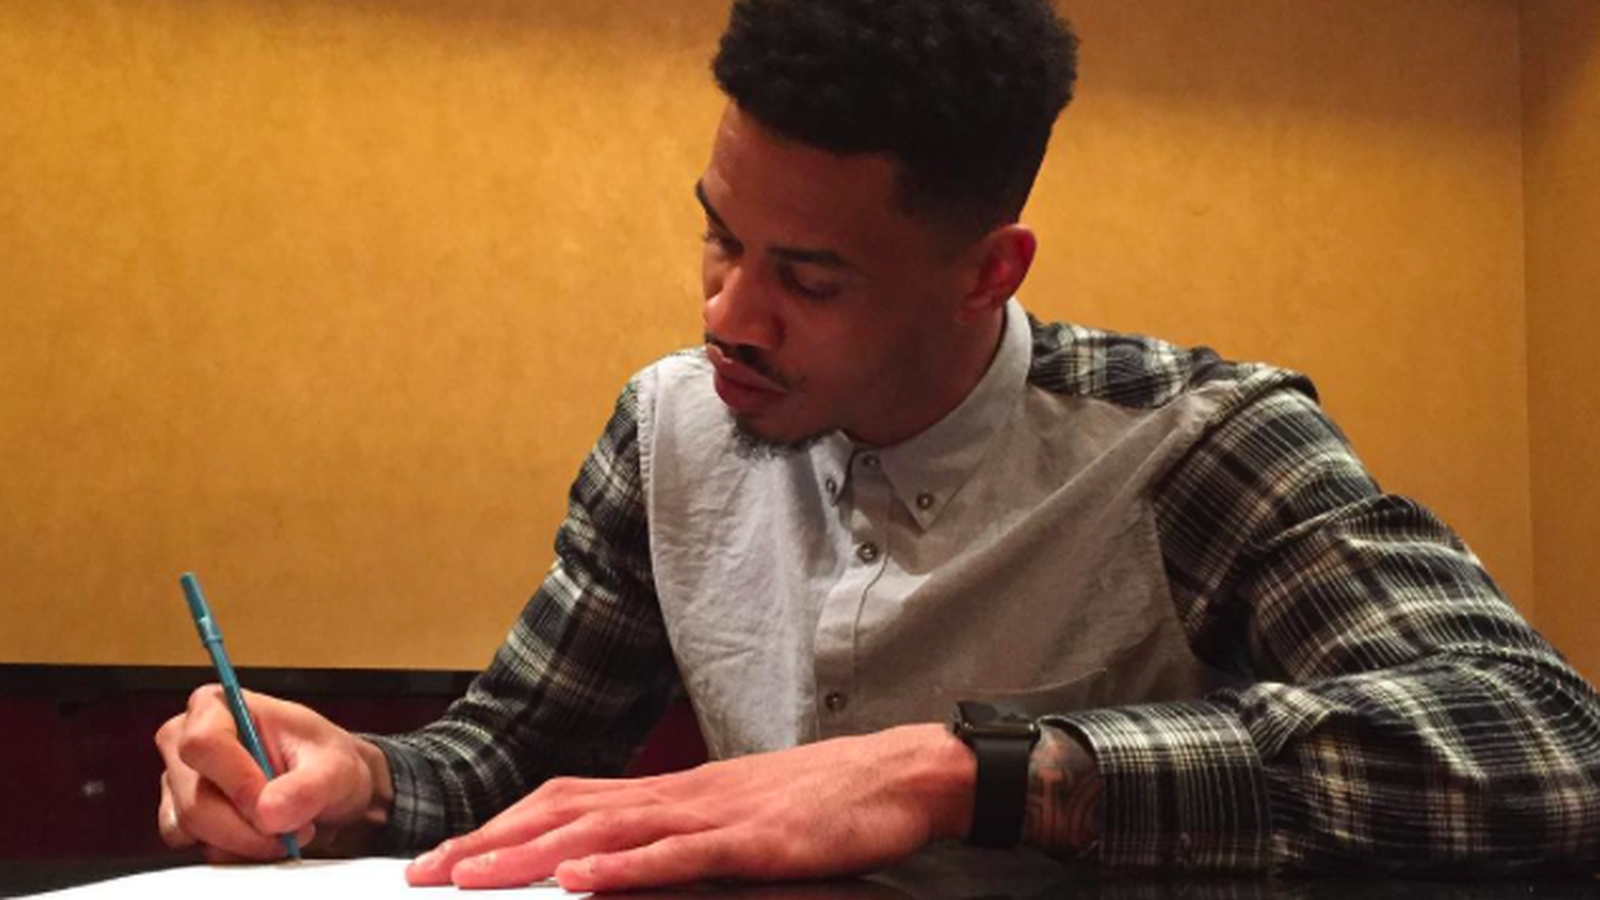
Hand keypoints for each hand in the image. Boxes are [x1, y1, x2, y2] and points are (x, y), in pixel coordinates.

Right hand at [154, 685, 392, 860]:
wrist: (324, 785)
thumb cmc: (323, 760)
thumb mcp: (335, 766)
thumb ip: (308, 787)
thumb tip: (267, 812)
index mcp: (216, 706)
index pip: (204, 744)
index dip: (239, 783)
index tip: (273, 807)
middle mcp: (185, 740)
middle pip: (195, 800)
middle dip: (248, 828)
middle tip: (291, 832)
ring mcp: (178, 782)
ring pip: (191, 830)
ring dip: (243, 842)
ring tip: (283, 830)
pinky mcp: (179, 818)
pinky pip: (195, 848)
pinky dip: (233, 852)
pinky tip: (262, 838)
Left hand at [405, 723, 975, 891]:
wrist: (895, 775)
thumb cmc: (819, 803)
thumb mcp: (735, 818)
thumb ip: (677, 838)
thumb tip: (615, 865)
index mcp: (672, 790)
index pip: (566, 799)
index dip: (501, 825)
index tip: (446, 856)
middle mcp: (678, 793)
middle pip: (564, 809)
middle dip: (489, 842)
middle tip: (425, 874)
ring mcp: (713, 814)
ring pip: (605, 829)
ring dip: (531, 853)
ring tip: (472, 877)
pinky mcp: (752, 841)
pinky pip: (677, 854)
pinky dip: (622, 865)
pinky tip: (579, 879)